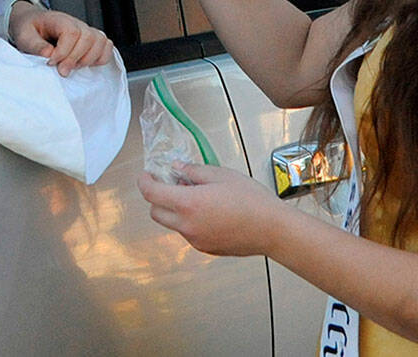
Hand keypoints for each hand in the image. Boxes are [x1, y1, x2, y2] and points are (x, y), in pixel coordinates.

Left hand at [8, 3, 112, 74]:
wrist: (32, 23)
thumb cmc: (29, 29)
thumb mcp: (24, 36)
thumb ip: (35, 45)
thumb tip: (49, 54)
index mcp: (59, 19)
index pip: (71, 32)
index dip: (64, 51)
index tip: (51, 63)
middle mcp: (77, 23)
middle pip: (89, 37)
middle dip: (75, 58)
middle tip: (61, 71)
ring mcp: (86, 31)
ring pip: (101, 41)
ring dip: (88, 59)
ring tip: (72, 68)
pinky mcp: (91, 41)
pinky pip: (106, 47)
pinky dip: (100, 58)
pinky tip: (84, 65)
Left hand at [137, 163, 282, 256]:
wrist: (273, 229)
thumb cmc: (251, 200)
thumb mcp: (221, 175)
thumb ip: (193, 171)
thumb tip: (177, 168)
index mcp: (188, 205)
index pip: (151, 194)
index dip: (145, 182)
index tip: (147, 174)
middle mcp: (187, 226)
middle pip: (156, 213)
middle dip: (158, 198)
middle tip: (173, 184)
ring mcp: (196, 240)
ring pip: (173, 224)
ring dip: (176, 210)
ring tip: (199, 197)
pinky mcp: (206, 249)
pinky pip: (189, 233)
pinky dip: (191, 222)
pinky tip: (211, 213)